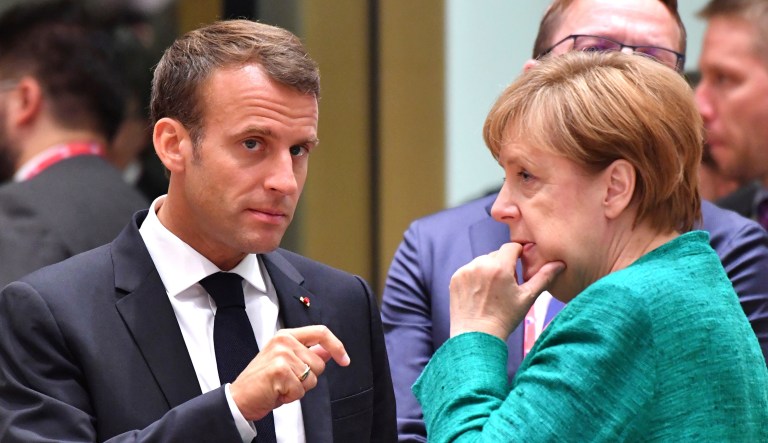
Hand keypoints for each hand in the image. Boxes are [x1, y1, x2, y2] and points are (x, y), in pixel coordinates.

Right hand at [229, 325, 349, 419]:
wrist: (239, 398)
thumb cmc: (262, 381)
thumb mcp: (286, 361)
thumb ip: (307, 353)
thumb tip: (329, 351)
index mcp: (286, 335)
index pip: (321, 332)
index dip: (337, 346)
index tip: (344, 359)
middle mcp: (284, 341)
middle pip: (319, 363)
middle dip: (309, 378)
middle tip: (288, 380)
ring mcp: (282, 355)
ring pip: (312, 378)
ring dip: (299, 388)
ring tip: (281, 386)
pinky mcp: (280, 371)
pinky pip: (301, 390)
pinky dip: (291, 396)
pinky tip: (276, 392)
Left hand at [449, 242, 563, 339]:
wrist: (476, 336)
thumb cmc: (504, 318)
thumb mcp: (527, 298)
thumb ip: (544, 277)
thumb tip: (560, 264)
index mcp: (499, 267)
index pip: (511, 247)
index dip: (518, 255)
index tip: (520, 266)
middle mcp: (480, 264)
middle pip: (497, 255)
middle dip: (504, 265)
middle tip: (507, 286)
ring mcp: (465, 271)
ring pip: (482, 262)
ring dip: (489, 270)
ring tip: (492, 292)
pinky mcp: (455, 278)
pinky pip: (469, 270)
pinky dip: (475, 277)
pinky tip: (480, 294)